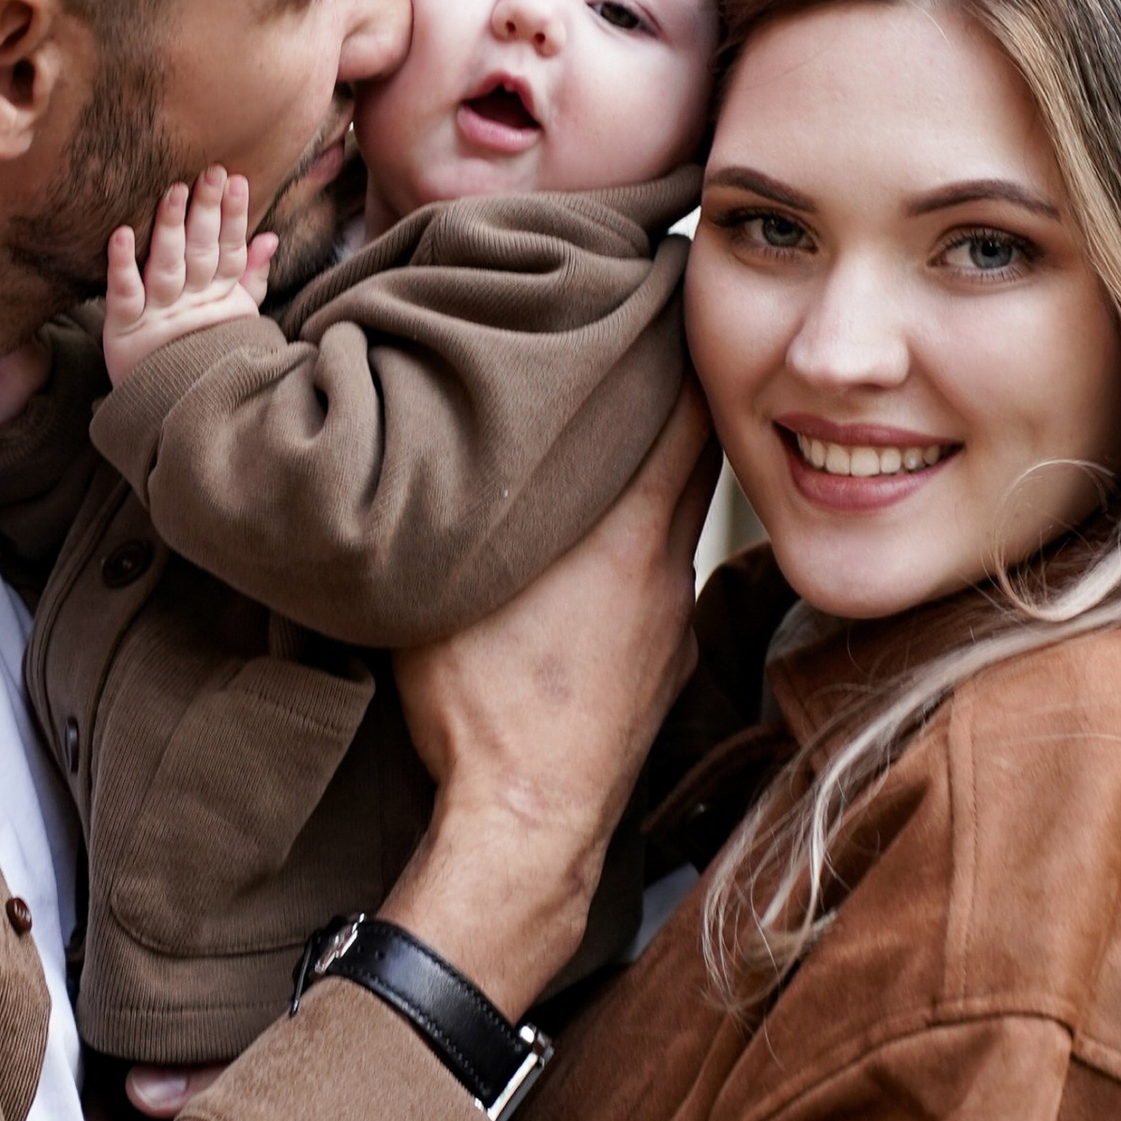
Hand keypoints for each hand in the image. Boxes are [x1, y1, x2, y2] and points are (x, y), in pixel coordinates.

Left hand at [103, 171, 276, 387]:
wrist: (173, 409)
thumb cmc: (203, 353)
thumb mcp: (235, 316)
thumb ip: (251, 275)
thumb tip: (269, 237)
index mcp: (219, 300)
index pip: (229, 252)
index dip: (235, 218)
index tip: (238, 181)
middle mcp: (190, 305)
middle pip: (201, 254)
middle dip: (207, 212)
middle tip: (210, 173)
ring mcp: (158, 317)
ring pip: (167, 268)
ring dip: (170, 229)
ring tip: (174, 192)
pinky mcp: (124, 330)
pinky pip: (123, 294)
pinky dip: (121, 265)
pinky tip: (120, 233)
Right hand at [388, 389, 714, 1017]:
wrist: (524, 822)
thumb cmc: (476, 703)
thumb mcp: (444, 582)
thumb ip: (459, 511)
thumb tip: (429, 452)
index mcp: (621, 529)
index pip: (682, 410)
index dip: (677, 349)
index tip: (666, 299)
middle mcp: (663, 562)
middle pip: (691, 455)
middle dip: (668, 403)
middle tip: (640, 352)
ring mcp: (670, 618)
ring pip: (671, 523)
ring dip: (648, 485)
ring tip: (605, 453)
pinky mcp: (664, 668)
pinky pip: (658, 585)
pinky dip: (638, 556)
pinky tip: (596, 567)